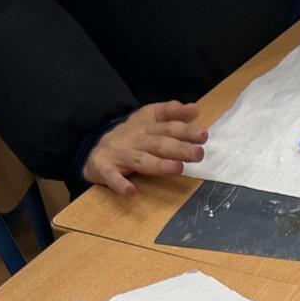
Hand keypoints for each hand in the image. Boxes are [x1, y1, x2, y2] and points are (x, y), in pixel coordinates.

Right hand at [83, 101, 207, 196]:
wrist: (95, 151)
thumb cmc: (130, 138)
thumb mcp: (149, 120)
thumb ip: (171, 114)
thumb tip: (195, 109)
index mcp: (146, 126)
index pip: (168, 126)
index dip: (185, 129)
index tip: (203, 134)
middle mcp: (135, 138)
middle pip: (159, 143)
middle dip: (179, 148)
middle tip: (198, 154)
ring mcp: (120, 154)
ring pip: (142, 160)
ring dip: (159, 165)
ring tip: (178, 169)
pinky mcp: (106, 168)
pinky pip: (113, 177)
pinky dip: (120, 184)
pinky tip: (131, 191)